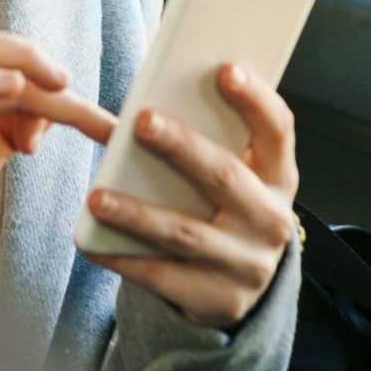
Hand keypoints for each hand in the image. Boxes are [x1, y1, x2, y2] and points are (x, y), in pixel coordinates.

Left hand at [80, 63, 299, 329]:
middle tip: (142, 122)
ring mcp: (249, 265)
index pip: (278, 131)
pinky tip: (91, 242)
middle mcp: (272, 221)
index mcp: (279, 179)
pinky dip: (123, 258)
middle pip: (225, 176)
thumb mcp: (234, 179)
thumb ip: (209, 143)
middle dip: (182, 147)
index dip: (256, 100)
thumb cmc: (224, 213)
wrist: (238, 289)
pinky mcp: (219, 301)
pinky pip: (162, 276)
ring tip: (96, 197)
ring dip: (137, 213)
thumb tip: (148, 103)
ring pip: (186, 232)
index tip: (226, 70)